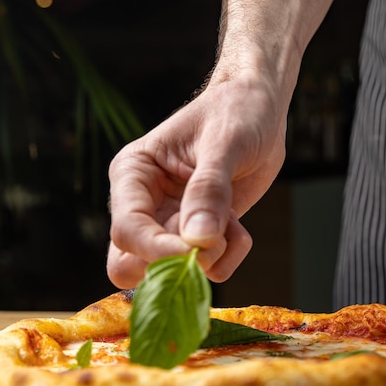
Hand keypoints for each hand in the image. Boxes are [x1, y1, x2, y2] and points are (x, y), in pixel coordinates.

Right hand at [107, 75, 285, 288]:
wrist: (259, 112)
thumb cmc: (235, 113)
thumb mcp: (224, 142)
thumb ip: (210, 190)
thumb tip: (197, 240)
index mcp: (133, 175)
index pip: (126, 230)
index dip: (157, 248)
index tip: (196, 247)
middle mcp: (143, 205)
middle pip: (128, 264)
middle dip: (171, 264)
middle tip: (212, 241)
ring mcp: (167, 224)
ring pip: (165, 273)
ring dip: (207, 258)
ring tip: (232, 223)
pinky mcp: (195, 237)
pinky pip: (205, 269)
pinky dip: (227, 257)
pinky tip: (239, 226)